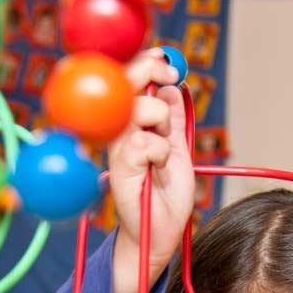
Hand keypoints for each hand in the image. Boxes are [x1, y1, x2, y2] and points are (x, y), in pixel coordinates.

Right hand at [110, 49, 194, 292]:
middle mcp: (117, 134)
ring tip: (167, 145)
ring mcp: (116, 150)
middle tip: (169, 73)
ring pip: (135, 109)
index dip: (145, 64)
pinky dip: (160, 149)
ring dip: (159, 116)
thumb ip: (171, 121)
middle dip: (147, 70)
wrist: (161, 233)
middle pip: (121, 85)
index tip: (167, 59)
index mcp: (129, 126)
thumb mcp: (177, 150)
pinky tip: (160, 166)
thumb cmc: (166, 195)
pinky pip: (142, 142)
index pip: (127, 84)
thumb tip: (173, 87)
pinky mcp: (119, 169)